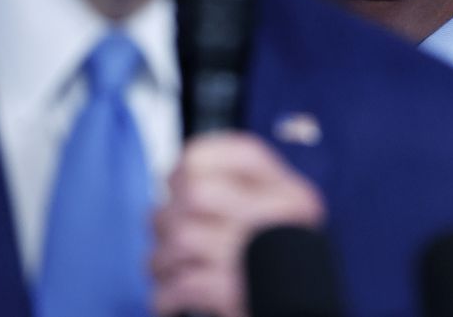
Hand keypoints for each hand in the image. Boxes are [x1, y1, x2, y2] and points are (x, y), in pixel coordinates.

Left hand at [150, 131, 326, 316]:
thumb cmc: (283, 272)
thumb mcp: (284, 219)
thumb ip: (247, 189)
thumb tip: (183, 172)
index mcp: (290, 196)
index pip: (240, 153)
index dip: (196, 163)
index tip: (179, 183)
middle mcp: (275, 219)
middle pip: (197, 193)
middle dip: (167, 215)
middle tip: (165, 230)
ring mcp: (251, 256)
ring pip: (182, 238)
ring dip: (161, 259)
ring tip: (166, 267)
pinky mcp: (233, 295)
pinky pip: (180, 285)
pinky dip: (165, 296)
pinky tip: (170, 299)